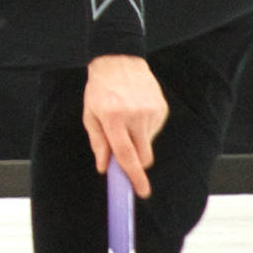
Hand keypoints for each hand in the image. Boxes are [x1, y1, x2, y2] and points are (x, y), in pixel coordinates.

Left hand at [82, 54, 167, 198]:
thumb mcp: (90, 115)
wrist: (119, 60)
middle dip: (137, 163)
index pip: (126, 155)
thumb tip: (104, 167)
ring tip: (126, 119)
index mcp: (113, 119)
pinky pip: (154, 130)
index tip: (142, 192)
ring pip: (148, 143)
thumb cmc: (100, 89)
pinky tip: (136, 111)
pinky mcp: (161, 108)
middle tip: (127, 153)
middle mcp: (135, 116)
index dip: (134, 177)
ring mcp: (151, 112)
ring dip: (138, 140)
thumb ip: (98, 143)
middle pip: (144, 157)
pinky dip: (144, 128)